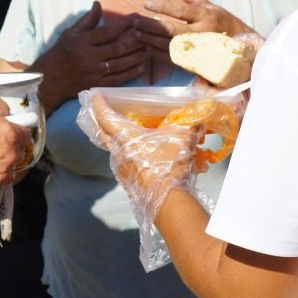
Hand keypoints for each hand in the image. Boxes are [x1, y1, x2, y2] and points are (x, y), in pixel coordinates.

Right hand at [0, 97, 31, 192]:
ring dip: (2, 163)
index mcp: (11, 135)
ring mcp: (0, 174)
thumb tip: (7, 113)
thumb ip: (1, 108)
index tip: (11, 132)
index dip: (17, 131)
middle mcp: (10, 157)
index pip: (27, 135)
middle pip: (19, 152)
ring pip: (10, 169)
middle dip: (9, 147)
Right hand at [30, 2, 150, 113]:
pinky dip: (130, 73)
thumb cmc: (60, 53)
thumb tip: (98, 4)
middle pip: (116, 48)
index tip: (136, 18)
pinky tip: (141, 67)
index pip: (107, 32)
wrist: (49, 79)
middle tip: (147, 34)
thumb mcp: (70, 33)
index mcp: (82, 42)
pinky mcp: (96, 84)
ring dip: (136, 57)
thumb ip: (87, 20)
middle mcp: (89, 57)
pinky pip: (117, 79)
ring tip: (149, 49)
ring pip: (119, 64)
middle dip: (134, 40)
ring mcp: (93, 72)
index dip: (123, 25)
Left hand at [76, 90, 203, 270]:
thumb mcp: (183, 138)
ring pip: (114, 149)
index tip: (96, 95)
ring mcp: (121, 169)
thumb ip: (190, 122)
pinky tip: (144, 155)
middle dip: (102, 121)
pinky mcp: (127, 182)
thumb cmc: (170, 166)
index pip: (105, 116)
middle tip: (105, 111)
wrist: (168, 202)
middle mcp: (117, 152)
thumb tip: (200, 113)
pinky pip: (124, 164)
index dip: (99, 104)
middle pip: (103, 133)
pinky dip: (130, 156)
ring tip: (132, 134)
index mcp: (125, 137)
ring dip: (119, 140)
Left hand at [137, 0, 256, 53]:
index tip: (146, 3)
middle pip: (172, 30)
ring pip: (170, 45)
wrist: (244, 50)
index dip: (163, 7)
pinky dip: (159, 53)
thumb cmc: (226, 24)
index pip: (182, 11)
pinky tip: (146, 47)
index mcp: (206, 17)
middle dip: (152, 26)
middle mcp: (202, 33)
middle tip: (135, 21)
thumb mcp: (213, 8)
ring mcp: (198, 49)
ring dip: (151, 40)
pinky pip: (174, 58)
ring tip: (135, 34)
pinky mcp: (195, 62)